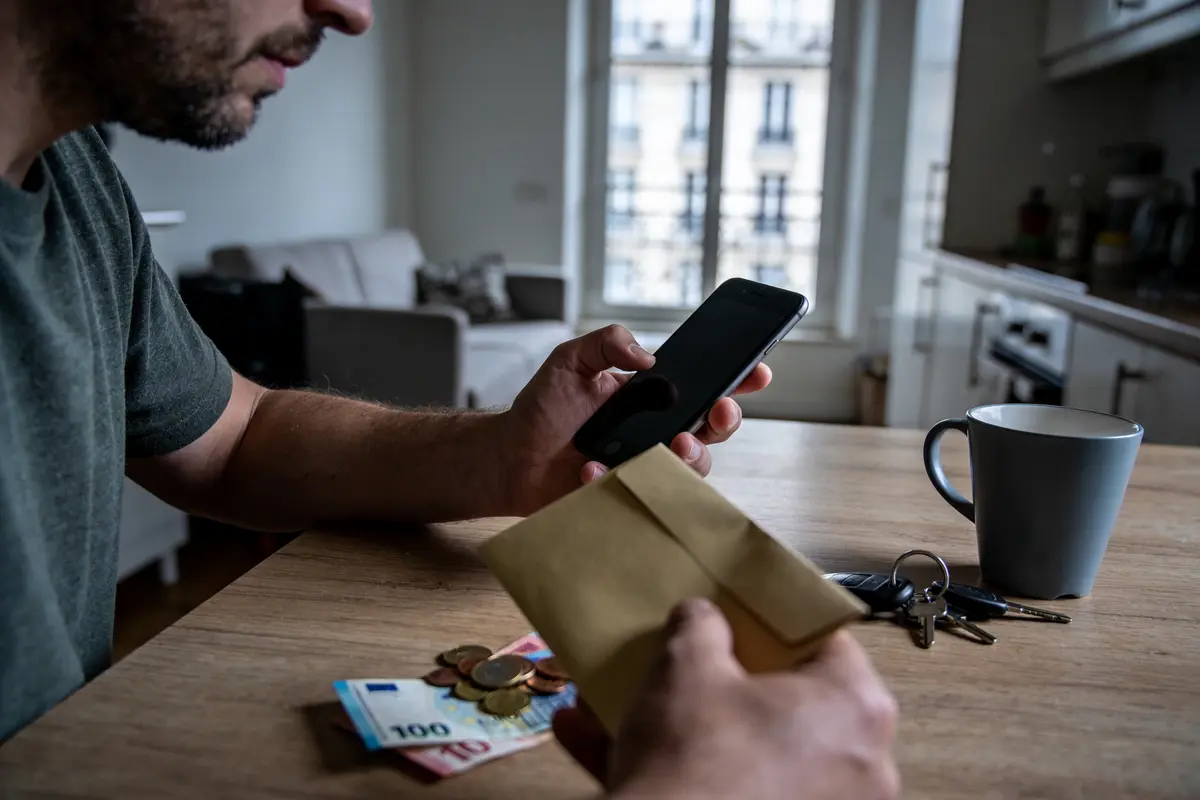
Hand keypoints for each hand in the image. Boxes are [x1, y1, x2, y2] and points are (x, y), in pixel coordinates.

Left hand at [498, 325, 770, 515]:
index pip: (705, 386)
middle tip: (718, 409)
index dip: (737, 380)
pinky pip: (642, 494)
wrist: (510, 456)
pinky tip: (590, 470)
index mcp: (653, 398)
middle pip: (712, 429)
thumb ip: (606, 342)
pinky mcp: (627, 495)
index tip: (757, 370)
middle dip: (726, 419)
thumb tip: (648, 356)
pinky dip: (616, 479)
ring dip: (691, 456)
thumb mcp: (570, 360)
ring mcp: (645, 466)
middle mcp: (658, 432)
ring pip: (692, 468)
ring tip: (674, 445)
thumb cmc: (544, 408)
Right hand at [552, 599, 899, 799]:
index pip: (826, 641)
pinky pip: (735, 793)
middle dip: (729, 684)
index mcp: (856, 706)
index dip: (776, 626)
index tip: (739, 622)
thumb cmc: (695, 752)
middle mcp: (861, 765)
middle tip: (690, 667)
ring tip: (630, 709)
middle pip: (791, 704)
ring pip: (753, 754)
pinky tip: (601, 746)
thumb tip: (702, 616)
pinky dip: (684, 776)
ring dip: (692, 731)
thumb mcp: (685, 666)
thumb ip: (700, 625)